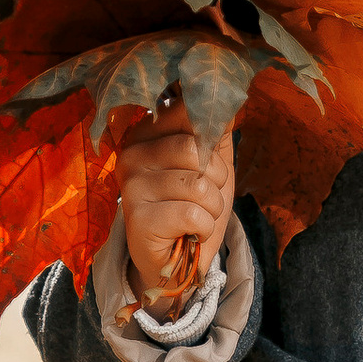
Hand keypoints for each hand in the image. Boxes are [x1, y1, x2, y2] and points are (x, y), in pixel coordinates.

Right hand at [116, 104, 235, 306]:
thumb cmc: (194, 207)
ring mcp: (131, 185)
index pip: (187, 110)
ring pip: (199, 185)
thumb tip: (230, 99)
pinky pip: (193, 214)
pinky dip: (204, 228)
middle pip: (198, 150)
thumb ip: (219, 133)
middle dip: (217, 180)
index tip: (211, 156)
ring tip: (196, 217)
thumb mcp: (214, 165)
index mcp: (149, 132)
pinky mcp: (138, 217)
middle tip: (204, 198)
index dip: (212, 135)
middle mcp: (132, 152)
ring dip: (212, 208)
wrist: (178, 262)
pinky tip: (190, 233)